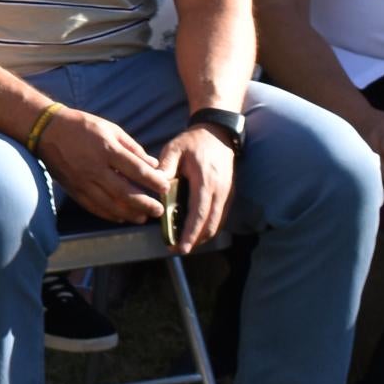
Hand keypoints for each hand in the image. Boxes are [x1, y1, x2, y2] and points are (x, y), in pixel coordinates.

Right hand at [31, 107, 172, 225]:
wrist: (47, 130)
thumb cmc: (82, 126)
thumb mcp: (111, 129)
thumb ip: (133, 147)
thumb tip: (153, 164)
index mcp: (107, 149)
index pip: (136, 170)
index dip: (154, 181)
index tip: (165, 188)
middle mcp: (95, 168)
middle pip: (125, 192)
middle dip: (145, 204)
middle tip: (158, 210)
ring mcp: (83, 181)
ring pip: (110, 204)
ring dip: (129, 213)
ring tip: (143, 217)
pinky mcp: (74, 189)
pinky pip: (94, 207)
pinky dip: (109, 215)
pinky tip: (121, 217)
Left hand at [157, 128, 236, 253]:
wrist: (217, 133)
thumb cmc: (193, 142)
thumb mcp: (175, 149)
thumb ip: (165, 167)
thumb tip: (155, 185)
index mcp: (205, 181)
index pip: (199, 212)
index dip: (191, 232)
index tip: (181, 247)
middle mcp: (220, 191)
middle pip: (210, 223)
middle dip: (195, 240)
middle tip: (177, 250)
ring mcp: (226, 193)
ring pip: (217, 223)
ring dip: (202, 236)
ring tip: (183, 243)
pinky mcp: (228, 194)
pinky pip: (220, 216)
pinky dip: (208, 227)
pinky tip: (195, 231)